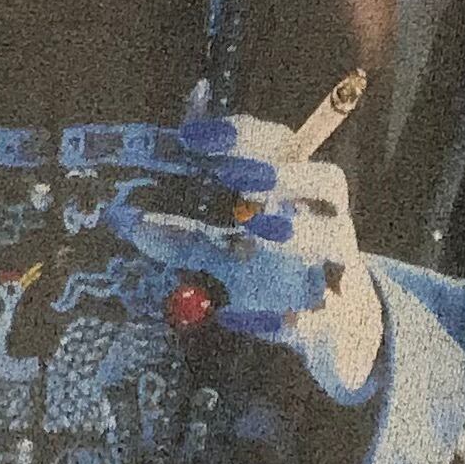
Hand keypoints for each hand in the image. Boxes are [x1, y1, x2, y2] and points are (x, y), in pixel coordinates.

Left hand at [116, 113, 386, 407]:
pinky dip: (279, 319)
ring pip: (335, 239)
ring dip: (299, 231)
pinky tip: (233, 319)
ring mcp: (336, 268)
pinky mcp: (331, 320)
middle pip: (327, 180)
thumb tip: (128, 220)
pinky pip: (314, 316)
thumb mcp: (230, 248)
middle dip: (282, 173)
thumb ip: (186, 230)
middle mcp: (327, 221)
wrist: (333, 329)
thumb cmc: (278, 271)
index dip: (243, 134)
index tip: (191, 137)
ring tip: (254, 231)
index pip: (285, 144)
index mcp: (302, 192)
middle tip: (232, 175)